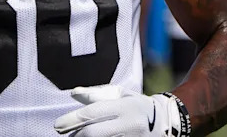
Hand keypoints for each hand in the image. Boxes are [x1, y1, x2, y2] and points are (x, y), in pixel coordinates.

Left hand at [54, 85, 189, 136]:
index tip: (58, 126)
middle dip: (75, 136)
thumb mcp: (121, 95)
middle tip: (66, 135)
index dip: (71, 120)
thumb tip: (72, 93)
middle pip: (93, 134)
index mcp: (125, 107)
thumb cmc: (138, 106)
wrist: (168, 122)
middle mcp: (129, 125)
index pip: (93, 113)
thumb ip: (96, 94)